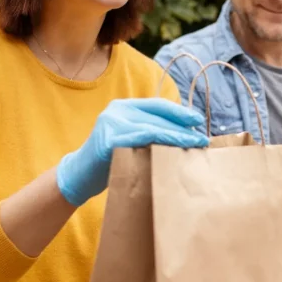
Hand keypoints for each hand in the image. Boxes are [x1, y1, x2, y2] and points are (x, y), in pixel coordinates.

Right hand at [56, 98, 208, 205]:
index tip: (198, 120)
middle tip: (203, 138)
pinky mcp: (108, 141)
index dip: (179, 112)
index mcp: (123, 107)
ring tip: (196, 145)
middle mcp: (116, 110)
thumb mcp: (130, 140)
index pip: (157, 105)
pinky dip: (162, 145)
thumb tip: (185, 133)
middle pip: (158, 117)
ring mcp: (111, 124)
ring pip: (153, 128)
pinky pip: (142, 141)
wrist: (78, 176)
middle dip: (183, 127)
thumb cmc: (109, 161)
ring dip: (177, 137)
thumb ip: (148, 132)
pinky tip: (176, 152)